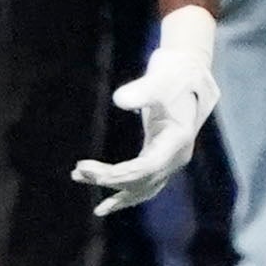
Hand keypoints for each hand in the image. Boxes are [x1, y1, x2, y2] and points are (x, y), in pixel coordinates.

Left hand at [73, 5, 218, 215]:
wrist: (187, 72)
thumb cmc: (174, 74)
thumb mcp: (160, 79)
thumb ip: (142, 90)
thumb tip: (119, 100)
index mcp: (179, 141)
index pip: (147, 168)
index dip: (120, 174)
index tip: (91, 173)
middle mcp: (177, 156)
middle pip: (141, 179)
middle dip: (109, 179)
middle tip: (78, 171)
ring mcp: (170, 160)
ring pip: (140, 185)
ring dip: (111, 187)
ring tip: (77, 177)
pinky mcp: (159, 156)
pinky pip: (140, 180)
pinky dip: (120, 188)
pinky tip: (99, 194)